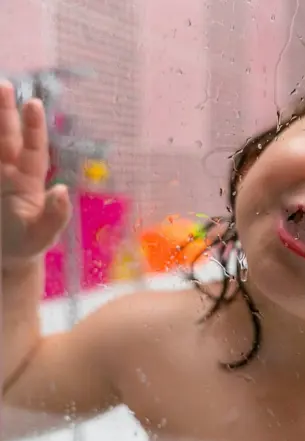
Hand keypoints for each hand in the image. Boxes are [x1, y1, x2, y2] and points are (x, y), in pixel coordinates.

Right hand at [0, 81, 70, 268]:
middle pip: (5, 136)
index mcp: (28, 180)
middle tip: (2, 83)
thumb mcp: (42, 235)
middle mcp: (7, 171)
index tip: (34, 104)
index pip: (32, 149)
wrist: (3, 257)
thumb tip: (62, 190)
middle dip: (3, 111)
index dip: (34, 127)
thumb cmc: (26, 244)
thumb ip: (55, 216)